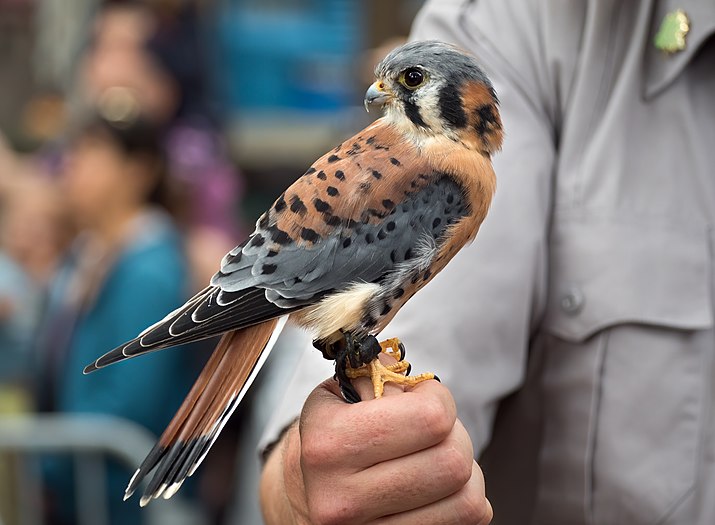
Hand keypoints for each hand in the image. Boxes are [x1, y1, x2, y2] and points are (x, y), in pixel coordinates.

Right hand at [260, 357, 491, 523]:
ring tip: (436, 457)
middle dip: (455, 435)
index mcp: (329, 445)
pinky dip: (461, 499)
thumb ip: (381, 375)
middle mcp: (343, 499)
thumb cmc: (330, 436)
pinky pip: (465, 523)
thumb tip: (422, 383)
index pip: (430, 417)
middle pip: (452, 461)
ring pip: (467, 499)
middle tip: (434, 429)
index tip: (424, 397)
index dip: (438, 398)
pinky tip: (436, 487)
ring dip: (464, 472)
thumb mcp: (340, 393)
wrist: (302, 494)